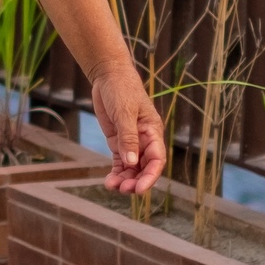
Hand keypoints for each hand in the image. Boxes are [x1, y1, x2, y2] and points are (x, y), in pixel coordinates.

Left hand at [92, 57, 164, 195]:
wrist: (108, 75)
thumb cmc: (121, 89)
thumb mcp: (125, 113)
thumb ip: (128, 138)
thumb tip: (132, 163)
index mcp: (153, 132)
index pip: (156, 160)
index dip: (150, 176)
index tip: (139, 189)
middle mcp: (145, 140)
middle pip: (144, 167)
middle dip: (136, 181)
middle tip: (123, 190)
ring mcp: (131, 142)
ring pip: (132, 168)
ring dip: (125, 179)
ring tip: (112, 187)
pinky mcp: (119, 142)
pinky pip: (121, 162)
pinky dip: (117, 173)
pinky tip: (109, 181)